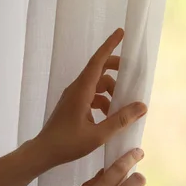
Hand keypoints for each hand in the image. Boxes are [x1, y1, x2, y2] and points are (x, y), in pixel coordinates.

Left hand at [32, 28, 147, 167]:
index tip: (121, 33)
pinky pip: (93, 96)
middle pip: (99, 70)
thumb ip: (121, 119)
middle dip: (116, 69)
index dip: (109, 46)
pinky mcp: (73, 105)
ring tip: (123, 108)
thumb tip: (142, 106)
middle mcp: (77, 89)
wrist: (44, 152)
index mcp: (81, 90)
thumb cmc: (68, 143)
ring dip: (112, 92)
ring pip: (98, 85)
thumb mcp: (99, 134)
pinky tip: (110, 117)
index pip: (98, 62)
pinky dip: (104, 101)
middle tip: (132, 75)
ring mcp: (74, 97)